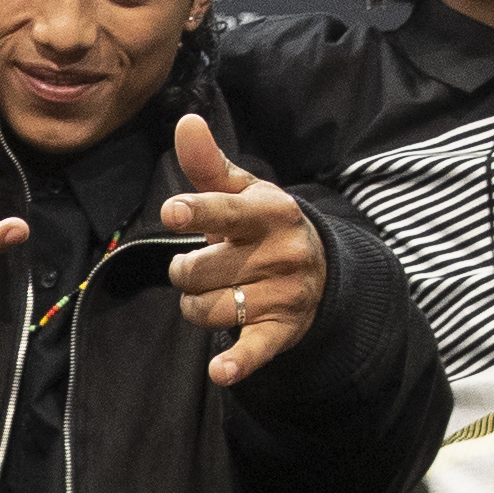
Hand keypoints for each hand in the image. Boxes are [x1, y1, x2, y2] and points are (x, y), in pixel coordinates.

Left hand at [159, 113, 326, 383]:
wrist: (321, 270)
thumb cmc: (263, 226)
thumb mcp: (243, 192)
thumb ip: (208, 164)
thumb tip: (185, 121)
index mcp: (269, 212)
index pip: (225, 212)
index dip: (196, 212)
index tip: (173, 212)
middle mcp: (281, 252)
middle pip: (196, 272)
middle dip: (186, 272)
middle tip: (204, 265)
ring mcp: (284, 293)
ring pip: (206, 309)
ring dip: (197, 306)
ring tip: (217, 293)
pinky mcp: (282, 330)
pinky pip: (253, 349)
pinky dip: (237, 362)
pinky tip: (221, 371)